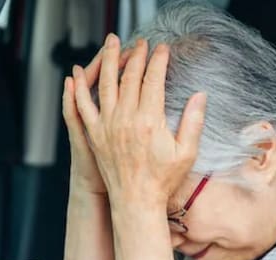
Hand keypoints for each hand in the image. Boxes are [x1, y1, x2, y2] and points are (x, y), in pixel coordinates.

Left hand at [72, 34, 206, 207]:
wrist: (135, 201)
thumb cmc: (163, 180)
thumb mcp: (187, 152)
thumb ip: (194, 121)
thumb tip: (200, 95)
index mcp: (149, 121)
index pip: (153, 80)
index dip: (157, 61)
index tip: (162, 48)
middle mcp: (125, 120)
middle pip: (129, 77)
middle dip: (135, 55)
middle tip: (141, 42)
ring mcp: (107, 126)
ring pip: (105, 85)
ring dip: (108, 60)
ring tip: (112, 42)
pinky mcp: (94, 134)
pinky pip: (82, 106)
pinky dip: (78, 88)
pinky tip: (75, 73)